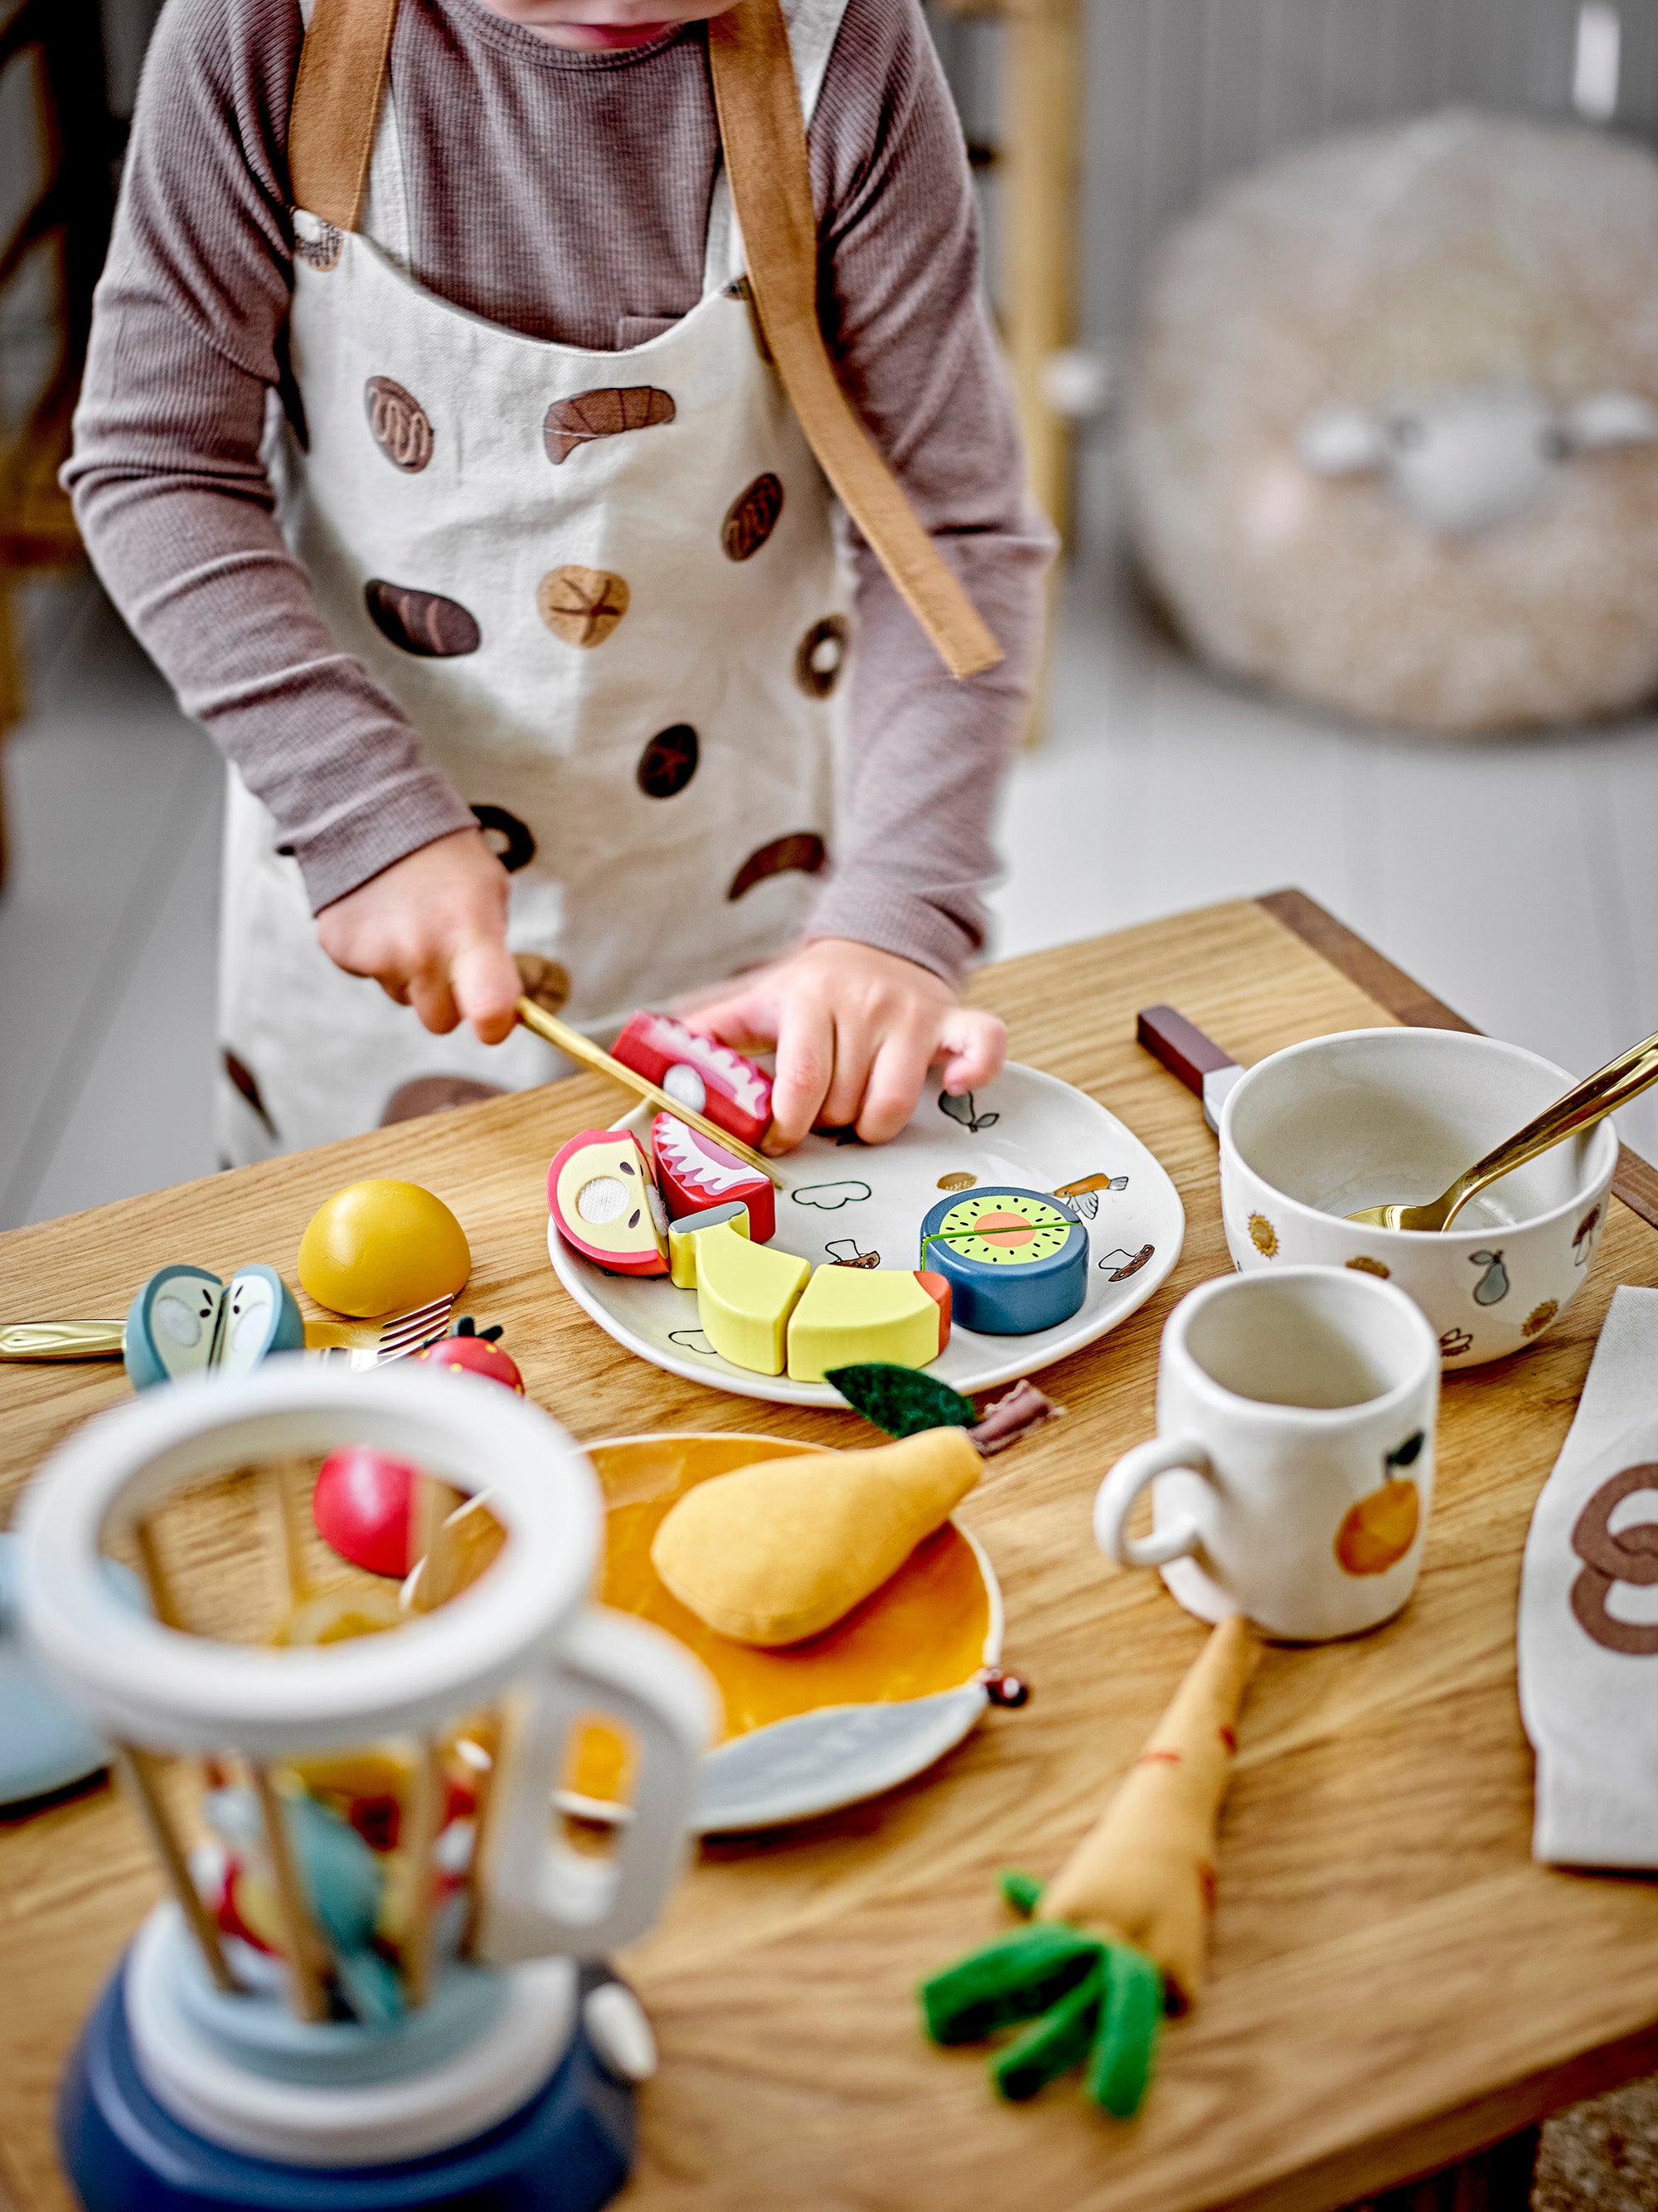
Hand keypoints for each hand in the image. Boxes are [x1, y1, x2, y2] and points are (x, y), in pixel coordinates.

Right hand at [315, 828, 521, 1044]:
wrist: (374, 814)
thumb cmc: (447, 859)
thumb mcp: (490, 893)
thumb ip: (495, 952)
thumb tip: (504, 1008)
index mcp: (468, 933)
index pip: (489, 1011)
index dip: (495, 1025)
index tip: (494, 1021)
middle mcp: (420, 951)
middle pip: (440, 1020)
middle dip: (448, 999)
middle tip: (447, 956)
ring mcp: (376, 954)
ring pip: (403, 998)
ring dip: (410, 974)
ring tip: (410, 923)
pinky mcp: (340, 951)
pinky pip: (369, 976)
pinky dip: (376, 956)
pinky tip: (382, 918)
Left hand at [681, 938, 1005, 1151]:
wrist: (874, 943)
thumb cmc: (810, 989)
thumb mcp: (757, 1001)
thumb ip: (710, 1034)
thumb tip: (656, 1061)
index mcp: (811, 999)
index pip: (800, 1084)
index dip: (785, 1125)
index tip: (777, 1137)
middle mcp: (866, 1002)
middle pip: (844, 1104)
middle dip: (827, 1122)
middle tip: (820, 1112)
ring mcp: (915, 1011)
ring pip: (895, 1104)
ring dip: (874, 1123)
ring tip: (858, 1109)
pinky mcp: (955, 1019)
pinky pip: (983, 1047)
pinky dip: (974, 1073)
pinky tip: (950, 1087)